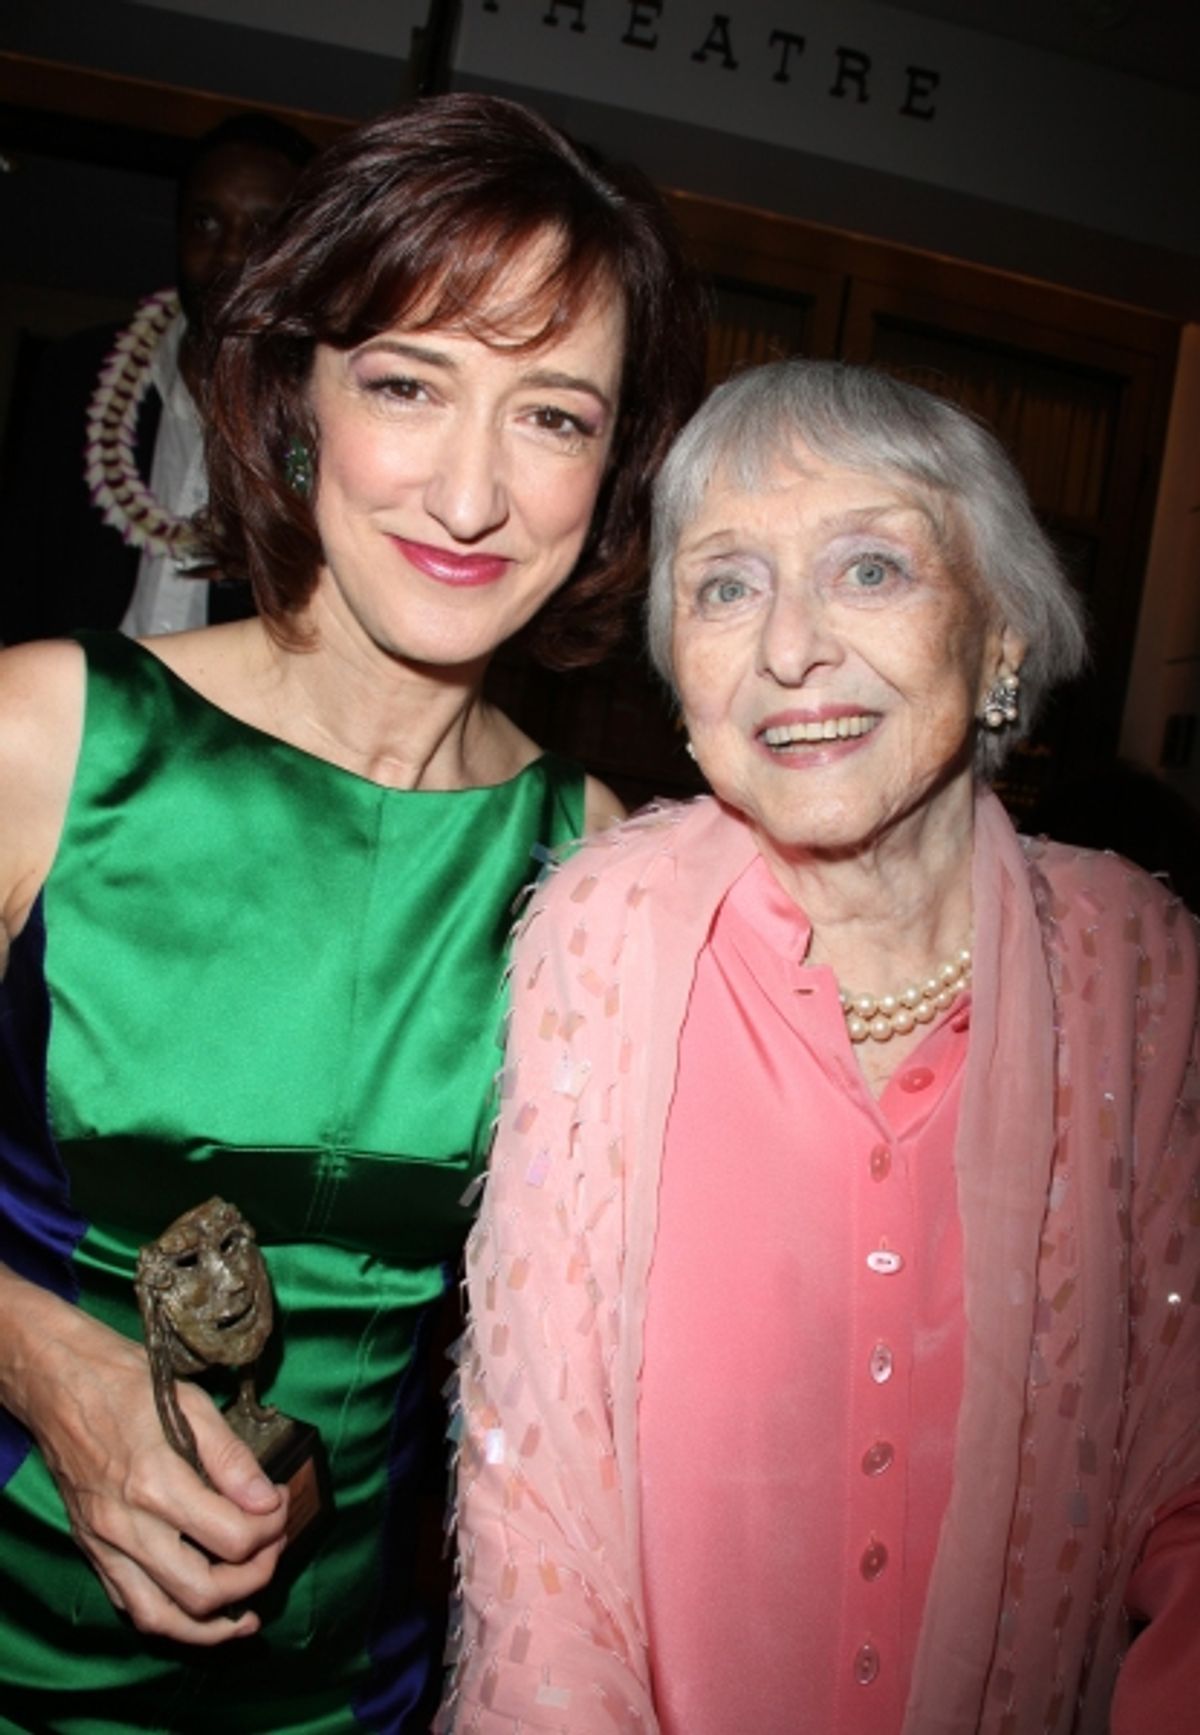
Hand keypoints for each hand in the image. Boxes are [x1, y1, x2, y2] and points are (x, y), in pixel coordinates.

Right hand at [11, 1283, 288, 1643]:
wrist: (59, 1383)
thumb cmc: (127, 1383)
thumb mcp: (191, 1403)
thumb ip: (232, 1458)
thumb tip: (267, 1500)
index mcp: (156, 1483)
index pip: (232, 1537)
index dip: (271, 1527)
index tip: (281, 1502)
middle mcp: (127, 1525)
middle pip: (203, 1591)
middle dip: (254, 1578)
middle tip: (273, 1545)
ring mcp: (105, 1545)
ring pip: (163, 1618)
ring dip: (212, 1624)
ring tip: (246, 1613)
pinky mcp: (92, 1551)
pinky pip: (131, 1606)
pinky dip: (170, 1619)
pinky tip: (198, 1609)